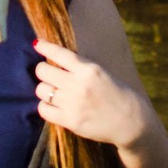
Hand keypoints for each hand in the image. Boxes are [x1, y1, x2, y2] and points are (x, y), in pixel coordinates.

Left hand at [33, 37, 155, 150]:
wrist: (130, 122)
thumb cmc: (118, 95)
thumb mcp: (102, 73)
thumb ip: (80, 67)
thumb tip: (56, 59)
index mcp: (89, 69)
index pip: (59, 53)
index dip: (44, 47)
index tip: (37, 44)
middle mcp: (78, 84)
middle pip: (43, 71)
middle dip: (44, 71)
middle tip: (49, 74)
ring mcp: (73, 103)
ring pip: (41, 90)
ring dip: (45, 89)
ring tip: (54, 91)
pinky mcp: (70, 121)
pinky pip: (43, 109)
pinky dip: (45, 106)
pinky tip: (53, 105)